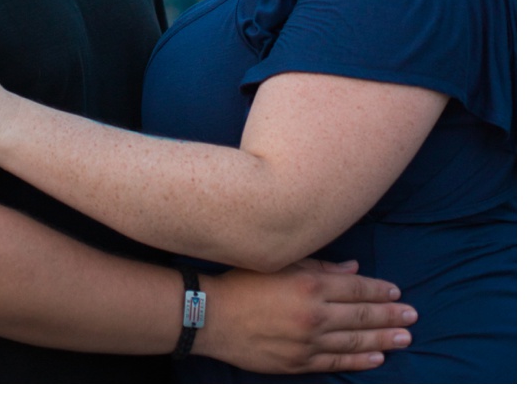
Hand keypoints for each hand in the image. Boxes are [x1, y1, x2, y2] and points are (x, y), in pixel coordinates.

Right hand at [199, 259, 415, 373]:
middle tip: (412, 318)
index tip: (397, 293)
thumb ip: (320, 266)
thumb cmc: (244, 281)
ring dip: (382, 340)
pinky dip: (359, 361)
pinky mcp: (298, 363)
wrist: (213, 316)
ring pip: (354, 342)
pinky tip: (377, 358)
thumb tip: (354, 270)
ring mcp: (308, 342)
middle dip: (389, 316)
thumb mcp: (281, 263)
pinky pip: (336, 363)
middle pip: (361, 315)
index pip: (356, 288)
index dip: (379, 291)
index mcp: (310, 284)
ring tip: (404, 339)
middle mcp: (314, 314)